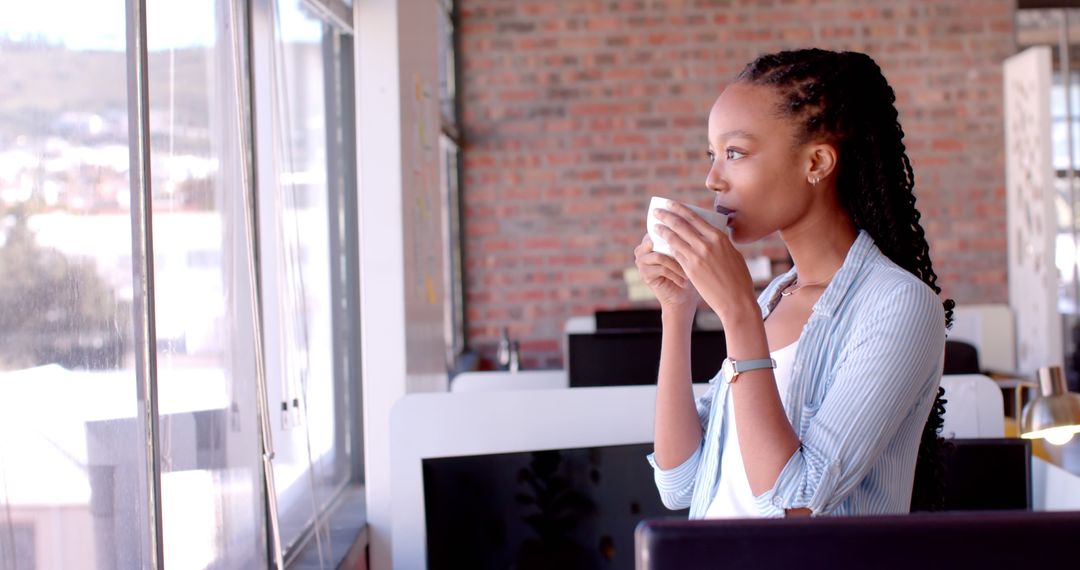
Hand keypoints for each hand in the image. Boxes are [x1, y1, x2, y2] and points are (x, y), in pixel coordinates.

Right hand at [634, 233, 698, 316]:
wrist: (683, 295)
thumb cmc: (689, 270)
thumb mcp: (688, 250)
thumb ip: (685, 236)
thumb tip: (696, 218)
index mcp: (652, 237)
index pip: (661, 229)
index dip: (675, 231)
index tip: (691, 239)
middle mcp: (643, 248)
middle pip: (657, 241)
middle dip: (676, 247)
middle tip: (692, 253)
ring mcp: (641, 261)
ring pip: (660, 256)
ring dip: (677, 264)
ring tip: (689, 271)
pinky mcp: (644, 274)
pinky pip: (661, 269)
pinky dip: (675, 274)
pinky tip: (684, 280)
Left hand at [651, 203, 757, 323]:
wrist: (736, 300)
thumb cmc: (738, 278)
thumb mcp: (733, 254)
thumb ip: (720, 243)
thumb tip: (711, 236)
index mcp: (718, 237)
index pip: (694, 217)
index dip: (679, 209)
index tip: (670, 204)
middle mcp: (706, 244)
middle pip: (680, 225)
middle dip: (666, 216)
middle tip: (656, 212)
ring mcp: (697, 257)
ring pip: (674, 239)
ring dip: (662, 231)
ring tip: (654, 227)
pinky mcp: (690, 270)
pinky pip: (675, 255)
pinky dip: (668, 248)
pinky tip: (661, 245)